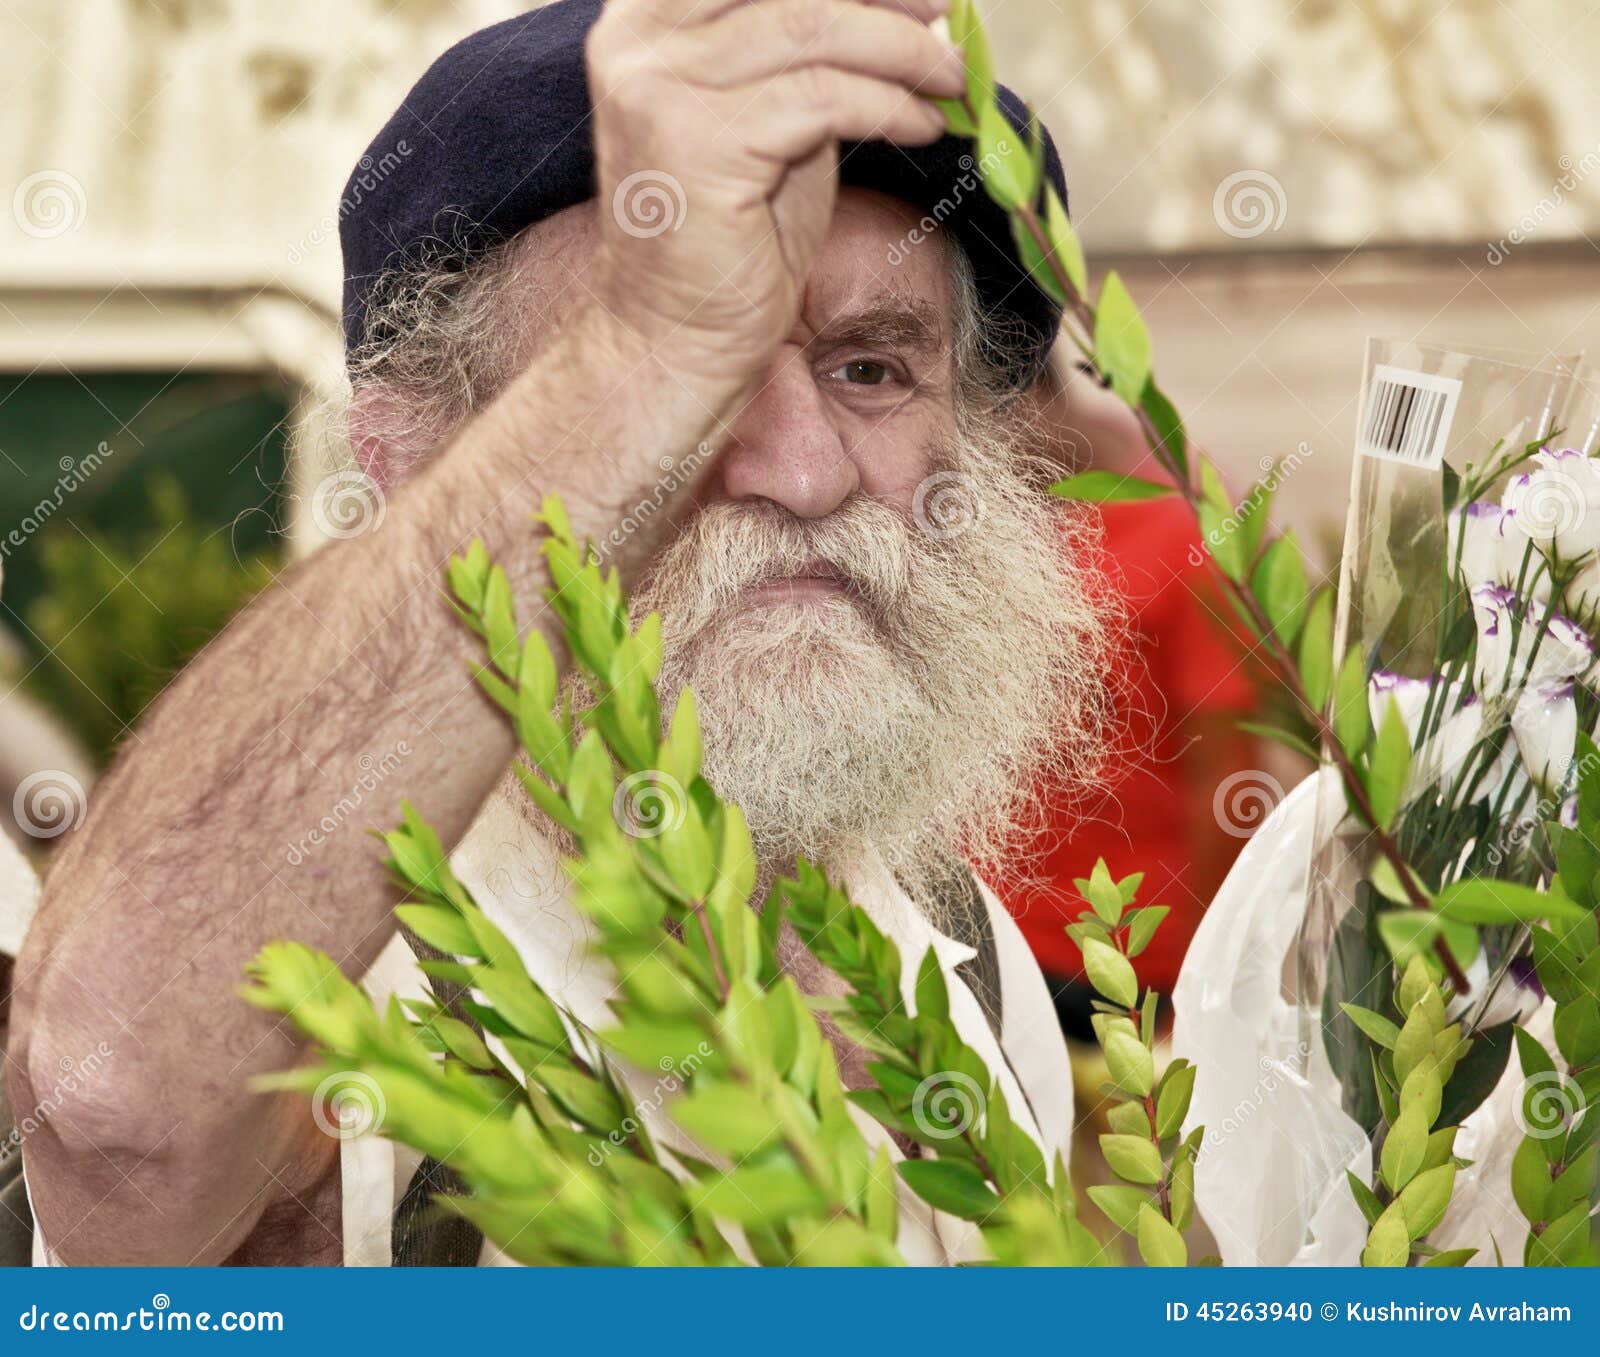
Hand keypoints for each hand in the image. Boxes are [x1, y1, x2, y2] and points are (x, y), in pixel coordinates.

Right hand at [586, 0, 963, 396]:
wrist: (678, 336)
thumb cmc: (731, 237)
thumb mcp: (773, 119)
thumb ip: (808, 56)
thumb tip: (903, 8)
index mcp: (645, 21)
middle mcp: (641, 42)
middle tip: (947, 13)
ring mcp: (662, 89)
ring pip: (814, 28)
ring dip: (900, 51)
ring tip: (951, 81)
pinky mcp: (702, 143)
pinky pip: (824, 98)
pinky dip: (888, 105)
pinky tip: (923, 125)